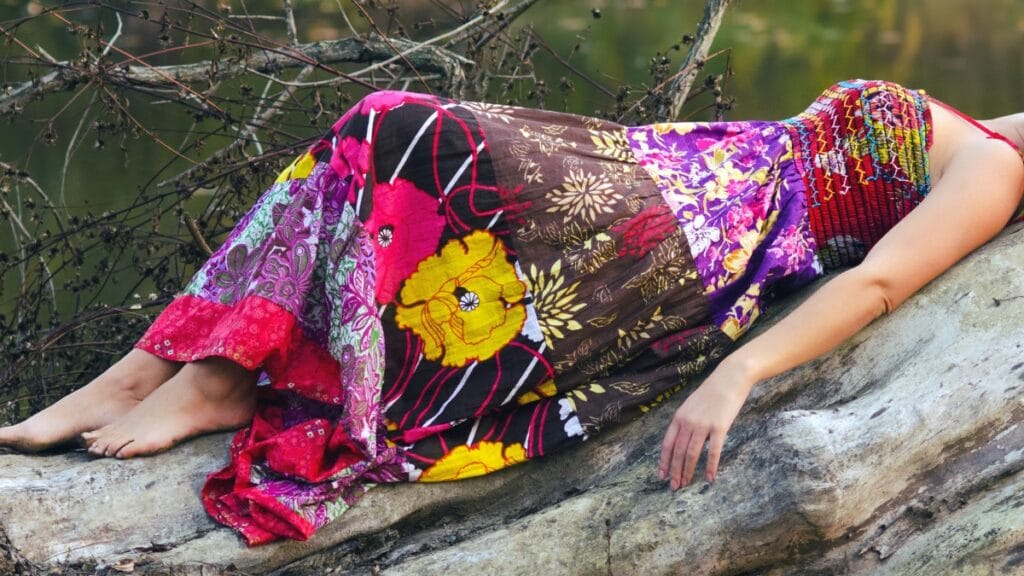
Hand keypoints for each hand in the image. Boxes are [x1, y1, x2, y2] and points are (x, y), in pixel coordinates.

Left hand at [658, 359, 753, 489]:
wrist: (730, 377)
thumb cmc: (712, 391)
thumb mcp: (692, 405)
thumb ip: (687, 422)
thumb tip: (685, 440)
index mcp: (679, 417)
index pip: (667, 443)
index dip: (664, 461)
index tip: (662, 475)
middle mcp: (688, 422)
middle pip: (678, 452)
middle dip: (675, 471)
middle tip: (674, 487)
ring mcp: (703, 425)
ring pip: (692, 454)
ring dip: (688, 471)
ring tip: (686, 485)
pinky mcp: (720, 427)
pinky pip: (713, 451)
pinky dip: (711, 466)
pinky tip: (710, 477)